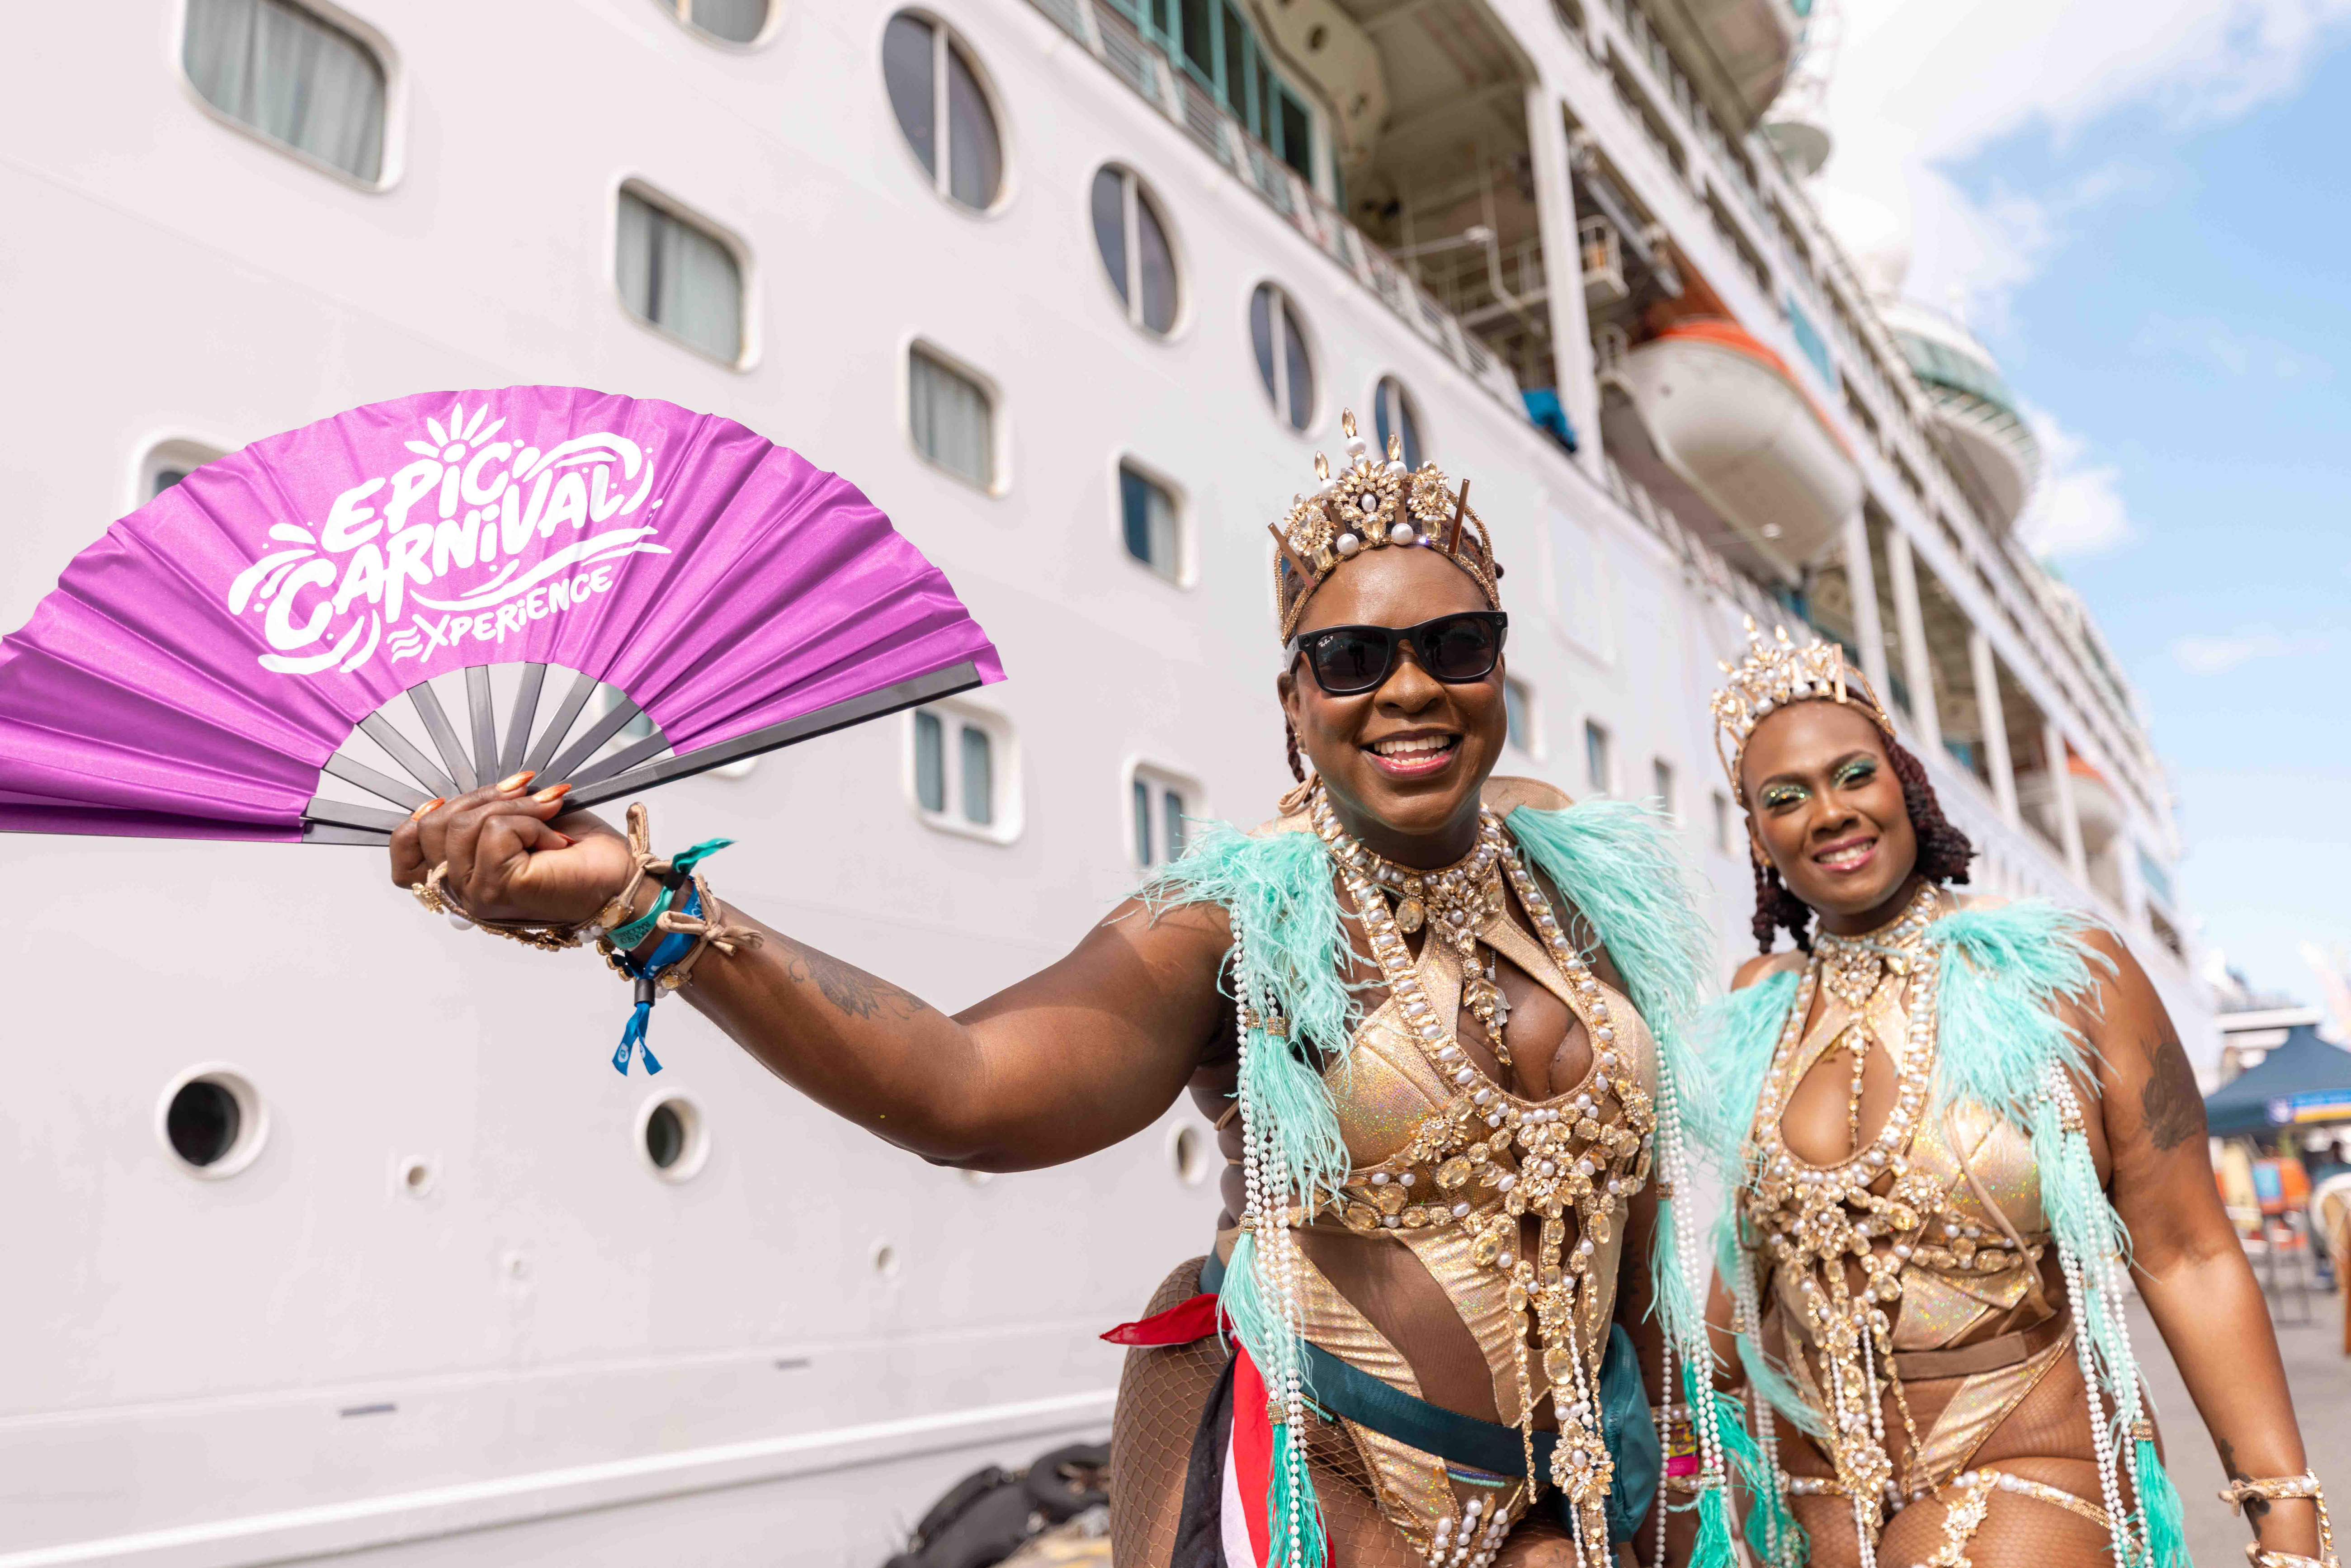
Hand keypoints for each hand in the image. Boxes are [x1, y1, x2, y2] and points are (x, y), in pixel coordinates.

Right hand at [387, 772, 632, 925]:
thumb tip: (459, 790)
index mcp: (461, 878)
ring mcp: (474, 895)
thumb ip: (481, 813)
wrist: (619, 879)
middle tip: (528, 792)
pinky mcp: (495, 889)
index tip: (444, 799)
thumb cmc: (578, 853)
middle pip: (431, 827)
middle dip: (482, 796)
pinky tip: (554, 839)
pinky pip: (495, 831)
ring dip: (513, 807)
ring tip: (548, 815)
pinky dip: (530, 823)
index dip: (418, 820)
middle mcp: (460, 893)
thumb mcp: (518, 821)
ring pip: (461, 825)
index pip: (405, 854)